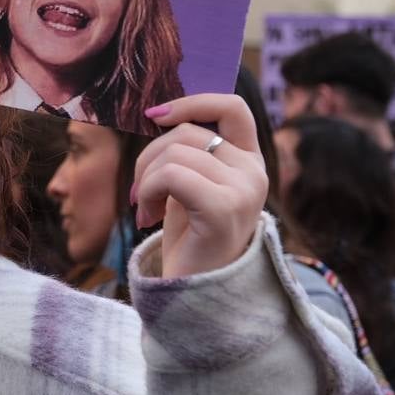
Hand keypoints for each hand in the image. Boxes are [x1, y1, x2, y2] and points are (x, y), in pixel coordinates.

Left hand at [131, 93, 267, 278]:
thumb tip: (159, 111)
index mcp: (249, 161)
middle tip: (139, 190)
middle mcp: (255, 173)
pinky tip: (148, 216)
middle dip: (148, 156)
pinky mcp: (225, 210)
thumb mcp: (189, 183)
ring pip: (174, 153)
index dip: (192, 102)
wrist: (195, 291)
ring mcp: (245, 191)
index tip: (153, 116)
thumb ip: (187, 150)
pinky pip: (171, 175)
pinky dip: (148, 191)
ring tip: (145, 208)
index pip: (233, 107)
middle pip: (187, 131)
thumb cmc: (189, 236)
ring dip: (145, 180)